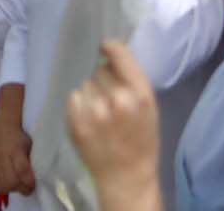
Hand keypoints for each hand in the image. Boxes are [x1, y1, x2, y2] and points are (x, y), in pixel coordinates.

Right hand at [0, 118, 36, 195]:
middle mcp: (2, 157)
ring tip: (18, 185)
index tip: (35, 184)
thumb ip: (33, 162)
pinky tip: (7, 184)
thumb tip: (38, 178)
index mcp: (16, 150)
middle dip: (22, 188)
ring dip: (13, 189)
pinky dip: (1, 188)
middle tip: (29, 187)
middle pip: (11, 181)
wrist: (3, 128)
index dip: (29, 181)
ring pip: (2, 186)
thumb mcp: (30, 146)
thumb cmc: (20, 138)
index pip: (22, 170)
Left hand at [66, 40, 160, 203]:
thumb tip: (110, 53)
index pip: (119, 54)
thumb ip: (132, 80)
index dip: (110, 48)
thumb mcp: (149, 108)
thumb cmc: (141, 141)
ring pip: (85, 83)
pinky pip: (74, 96)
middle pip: (99, 70)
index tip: (104, 47)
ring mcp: (95, 111)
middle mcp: (118, 99)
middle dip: (103, 81)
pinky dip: (79, 105)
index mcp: (140, 94)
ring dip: (90, 93)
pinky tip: (89, 120)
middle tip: (110, 101)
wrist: (126, 177)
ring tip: (101, 114)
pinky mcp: (76, 121)